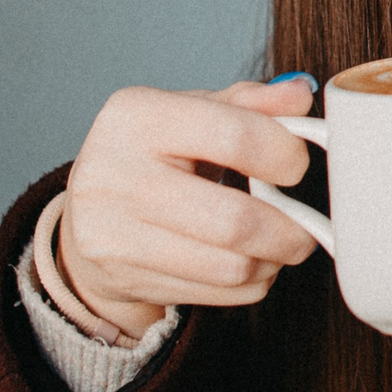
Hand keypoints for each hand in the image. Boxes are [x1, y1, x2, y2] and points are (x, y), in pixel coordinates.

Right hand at [54, 76, 320, 336]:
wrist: (86, 214)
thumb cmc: (151, 155)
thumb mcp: (191, 113)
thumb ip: (249, 103)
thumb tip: (300, 96)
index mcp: (136, 116)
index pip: (234, 136)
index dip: (285, 154)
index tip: (297, 164)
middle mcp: (114, 173)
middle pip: (235, 220)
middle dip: (289, 229)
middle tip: (305, 227)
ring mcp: (112, 232)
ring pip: (231, 267)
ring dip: (271, 260)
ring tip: (274, 243)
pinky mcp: (122, 277)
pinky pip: (219, 295)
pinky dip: (249, 284)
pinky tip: (241, 262)